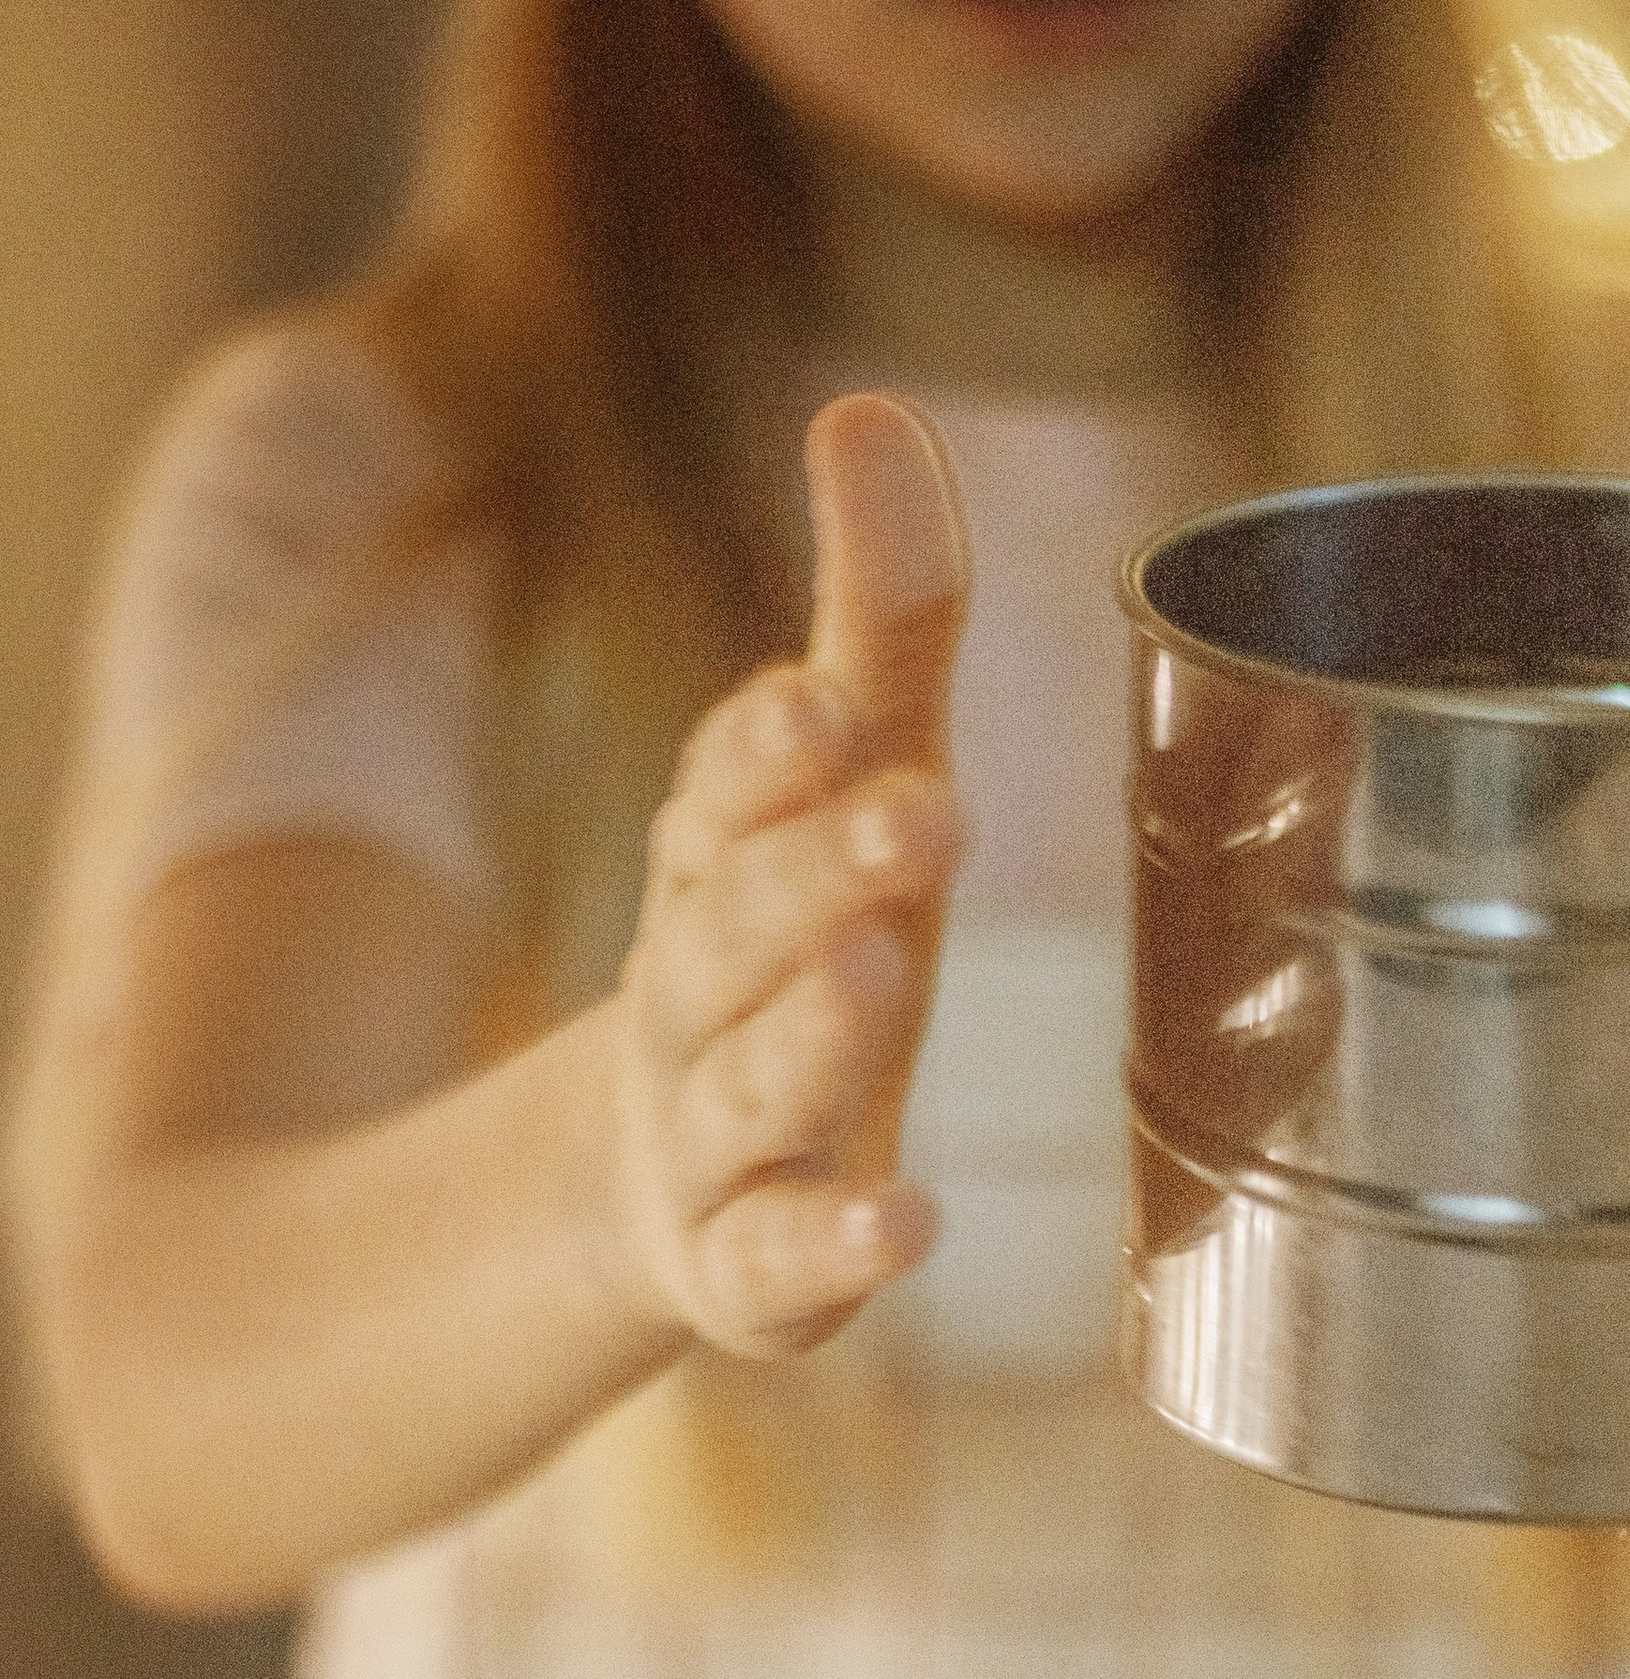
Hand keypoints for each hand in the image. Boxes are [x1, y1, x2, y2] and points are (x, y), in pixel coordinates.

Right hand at [607, 394, 969, 1356]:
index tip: (829, 701)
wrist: (660, 1185)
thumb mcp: (847, 784)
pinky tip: (909, 1221)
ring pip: (749, 1082)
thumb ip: (880, 618)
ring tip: (879, 968)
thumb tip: (873, 407)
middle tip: (920, 809)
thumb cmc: (795, 942)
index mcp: (722, 858)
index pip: (731, 786)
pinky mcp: (743, 1271)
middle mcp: (702, 988)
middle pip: (737, 926)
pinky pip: (776, 1264)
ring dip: (810, 1029)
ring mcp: (712, 1136)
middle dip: (816, 867)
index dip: (772, 748)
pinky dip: (833, 1245)